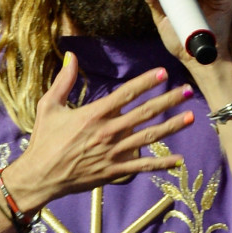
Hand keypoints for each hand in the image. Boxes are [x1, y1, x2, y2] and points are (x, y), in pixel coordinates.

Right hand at [5, 52, 194, 211]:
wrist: (40, 176)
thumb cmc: (44, 140)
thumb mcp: (49, 106)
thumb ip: (64, 81)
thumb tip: (71, 56)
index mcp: (94, 114)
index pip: (126, 94)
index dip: (146, 82)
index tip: (163, 72)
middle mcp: (108, 132)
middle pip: (145, 113)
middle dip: (169, 100)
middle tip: (188, 91)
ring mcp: (114, 153)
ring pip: (149, 137)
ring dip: (172, 127)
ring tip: (191, 117)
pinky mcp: (114, 171)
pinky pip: (142, 167)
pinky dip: (162, 164)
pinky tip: (179, 160)